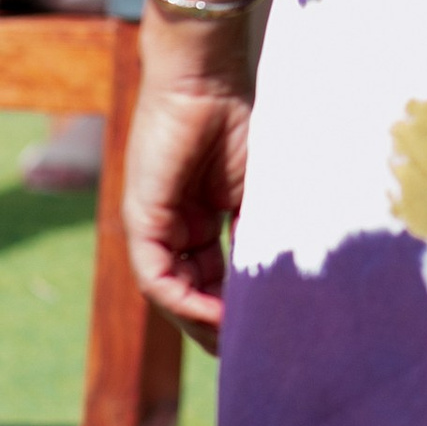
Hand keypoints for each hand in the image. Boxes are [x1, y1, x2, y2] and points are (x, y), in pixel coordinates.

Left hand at [124, 60, 254, 348]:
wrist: (208, 76)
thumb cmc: (239, 118)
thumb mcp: (259, 189)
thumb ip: (261, 231)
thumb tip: (284, 281)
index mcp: (199, 216)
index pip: (212, 275)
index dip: (236, 305)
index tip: (266, 329)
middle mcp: (172, 225)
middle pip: (190, 290)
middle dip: (218, 323)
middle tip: (251, 349)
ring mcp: (155, 223)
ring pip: (171, 291)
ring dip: (201, 321)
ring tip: (236, 340)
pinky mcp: (142, 219)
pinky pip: (156, 277)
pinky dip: (184, 302)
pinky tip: (215, 316)